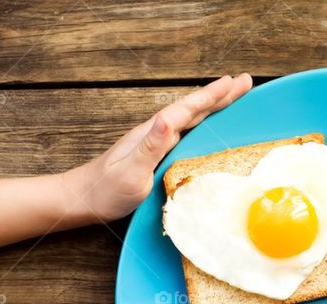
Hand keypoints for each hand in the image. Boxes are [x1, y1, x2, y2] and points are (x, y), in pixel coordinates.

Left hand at [61, 74, 252, 224]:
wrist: (82, 200)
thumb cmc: (105, 190)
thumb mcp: (131, 171)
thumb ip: (150, 145)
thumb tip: (167, 119)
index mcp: (153, 133)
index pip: (188, 110)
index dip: (212, 96)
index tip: (234, 82)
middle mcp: (156, 134)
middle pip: (193, 109)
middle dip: (219, 96)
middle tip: (244, 81)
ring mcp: (155, 144)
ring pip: (191, 120)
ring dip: (213, 107)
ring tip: (232, 97)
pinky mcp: (156, 155)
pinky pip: (187, 134)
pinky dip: (202, 125)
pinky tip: (206, 127)